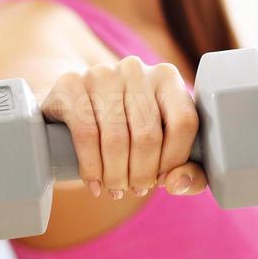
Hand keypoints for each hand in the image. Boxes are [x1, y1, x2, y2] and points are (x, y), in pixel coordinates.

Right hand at [44, 56, 207, 200]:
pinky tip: (93, 181)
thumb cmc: (123, 128)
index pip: (183, 122)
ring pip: (116, 138)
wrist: (72, 104)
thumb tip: (177, 183)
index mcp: (166, 77)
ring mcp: (100, 74)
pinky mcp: (70, 84)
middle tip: (134, 189)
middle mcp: (135, 69)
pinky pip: (86, 134)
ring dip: (116, 174)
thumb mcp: (159, 143)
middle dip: (141, 174)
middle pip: (148, 135)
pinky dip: (91, 167)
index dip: (174, 160)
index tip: (161, 180)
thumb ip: (186, 169)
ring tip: (114, 188)